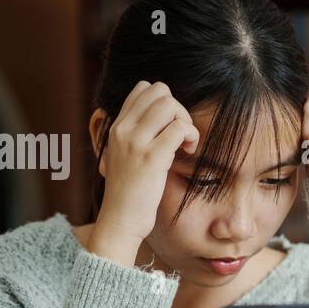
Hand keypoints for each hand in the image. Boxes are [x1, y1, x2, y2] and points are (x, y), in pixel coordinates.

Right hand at [91, 81, 198, 261]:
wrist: (121, 219)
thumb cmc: (130, 191)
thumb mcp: (126, 156)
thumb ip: (138, 135)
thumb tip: (163, 121)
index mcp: (117, 126)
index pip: (142, 88)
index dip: (164, 101)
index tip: (168, 126)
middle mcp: (124, 129)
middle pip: (159, 90)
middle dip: (179, 109)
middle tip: (181, 134)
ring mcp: (136, 142)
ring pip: (170, 104)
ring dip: (186, 121)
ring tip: (186, 143)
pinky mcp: (152, 157)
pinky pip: (180, 128)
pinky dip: (191, 136)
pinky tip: (188, 152)